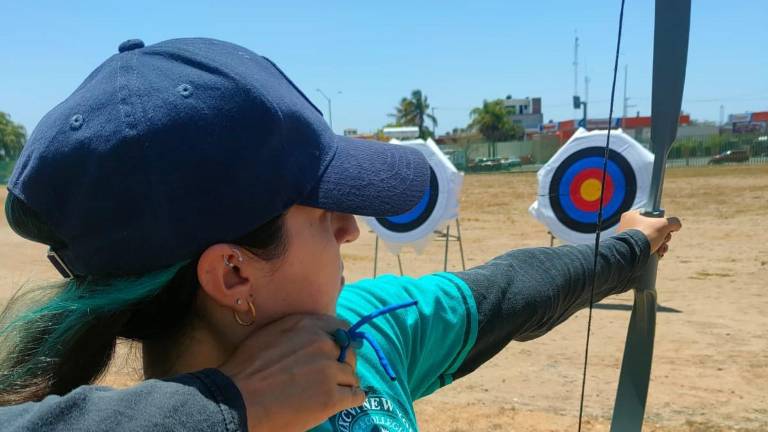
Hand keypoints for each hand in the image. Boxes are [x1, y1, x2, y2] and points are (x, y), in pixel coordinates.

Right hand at [219, 314, 363, 431]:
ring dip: (343, 384)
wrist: (236, 400)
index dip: (342, 342)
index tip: (338, 352)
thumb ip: (296, 331)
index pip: (341, 328)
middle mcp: (323, 343)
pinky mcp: (332, 397)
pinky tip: (342, 403)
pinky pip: (356, 396)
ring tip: (329, 393)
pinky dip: (351, 400)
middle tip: (330, 377)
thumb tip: (316, 335)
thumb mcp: (269, 334)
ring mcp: (329, 370)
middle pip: (348, 353)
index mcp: (307, 326)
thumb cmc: (245, 369)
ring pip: (351, 376)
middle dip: (342, 364)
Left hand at [617, 210, 681, 258]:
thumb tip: (676, 226)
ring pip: (651, 240)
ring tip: (661, 250)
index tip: (665, 229)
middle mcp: (627, 226)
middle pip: (653, 229)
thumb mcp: (664, 224)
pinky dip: (654, 251)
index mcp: (631, 215)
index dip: (661, 223)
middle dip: (663, 237)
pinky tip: (658, 254)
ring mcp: (628, 238)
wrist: (632, 253)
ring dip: (661, 245)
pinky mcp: (630, 249)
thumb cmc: (646, 235)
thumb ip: (673, 222)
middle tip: (664, 241)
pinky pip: (645, 248)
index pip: (651, 216)